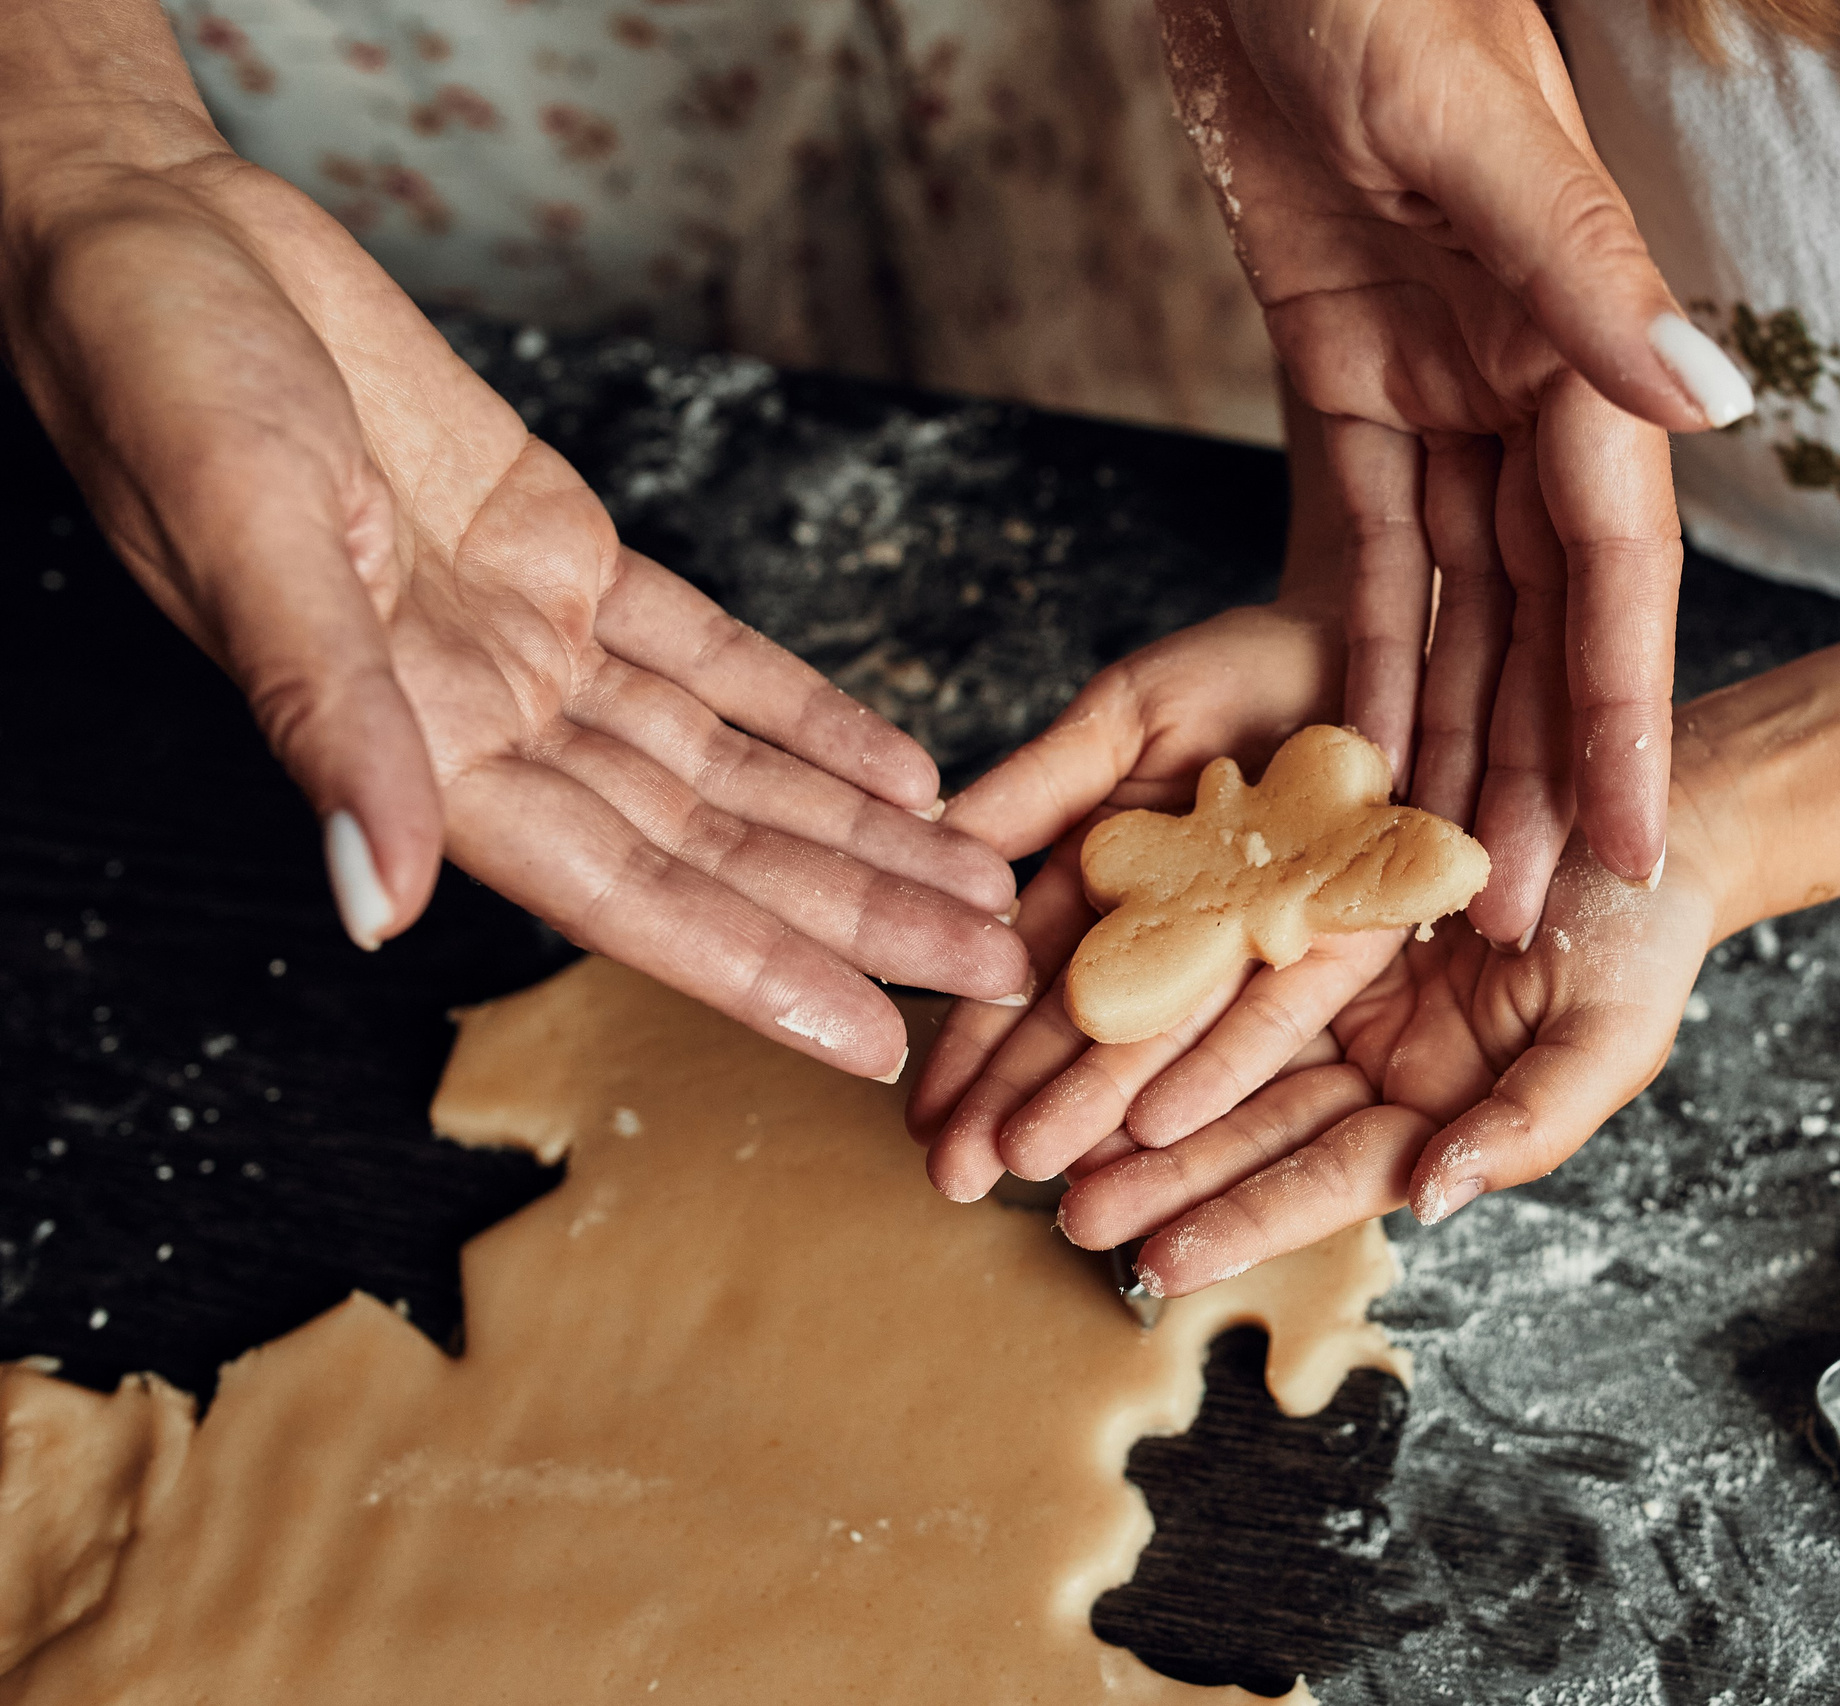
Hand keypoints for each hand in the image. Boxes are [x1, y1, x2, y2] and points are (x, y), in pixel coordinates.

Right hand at [0, 103, 1026, 1078]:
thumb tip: (377, 905)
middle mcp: (484, 721)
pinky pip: (712, 656)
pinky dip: (806, 709)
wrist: (159, 236)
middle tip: (999, 968)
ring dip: (858, 829)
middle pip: (713, 849)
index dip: (758, 968)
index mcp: (411, 746)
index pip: (623, 892)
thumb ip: (327, 719)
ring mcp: (530, 644)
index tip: (878, 1036)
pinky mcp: (563, 557)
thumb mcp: (246, 535)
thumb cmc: (162, 373)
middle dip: (860, 912)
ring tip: (978, 882)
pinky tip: (898, 766)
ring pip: (733, 767)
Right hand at [905, 599, 1430, 1199]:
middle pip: (1091, 1030)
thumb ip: (1039, 786)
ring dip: (1105, 1114)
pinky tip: (1160, 1127)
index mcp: (1118, 887)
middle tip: (953, 1175)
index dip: (974, 1044)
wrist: (1376, 630)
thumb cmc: (1245, 668)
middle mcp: (1186, 935)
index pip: (1028, 976)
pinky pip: (1281, 1013)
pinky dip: (1220, 1066)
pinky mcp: (1348, 939)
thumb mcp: (1122, 717)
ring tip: (1041, 1178)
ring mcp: (1261, 946)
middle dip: (1021, 1103)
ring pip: (1173, 1041)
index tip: (920, 1113)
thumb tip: (933, 842)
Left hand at [1054, 818, 1719, 1293]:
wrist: (1633, 805)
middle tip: (1060, 1212)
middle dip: (1158, 1175)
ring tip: (1038, 1141)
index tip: (1158, 1261)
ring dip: (1130, 1095)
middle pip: (1249, 1126)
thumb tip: (1435, 1196)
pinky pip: (1221, 950)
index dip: (1246, 1218)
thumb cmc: (1645, 933)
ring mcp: (1333, 988)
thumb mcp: (1612, 1036)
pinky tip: (1080, 1013)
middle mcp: (1370, 1061)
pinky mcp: (1306, 908)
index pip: (1329, 1176)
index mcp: (1438, 1110)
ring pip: (1217, 1050)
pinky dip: (1157, 986)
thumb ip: (1530, 1124)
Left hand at [1164, 0, 1747, 942]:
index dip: (1620, 711)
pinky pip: (1361, 535)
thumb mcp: (1462, 114)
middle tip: (1518, 910)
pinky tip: (1363, 739)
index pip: (1612, 563)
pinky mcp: (1349, 372)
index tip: (1631, 842)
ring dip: (1452, 730)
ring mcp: (1439, 382)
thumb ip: (1581, 267)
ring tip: (1441, 865)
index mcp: (1576, 334)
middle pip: (1541, 612)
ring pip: (1458, 598)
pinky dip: (1363, 638)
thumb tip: (1709, 405)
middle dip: (1533, 764)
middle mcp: (1527, 377)